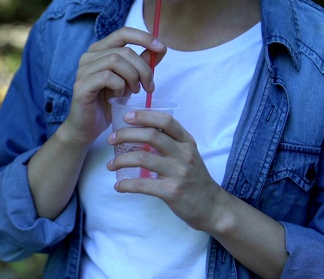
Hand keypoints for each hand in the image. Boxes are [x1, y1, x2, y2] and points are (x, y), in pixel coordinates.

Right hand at [61, 27, 166, 146]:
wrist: (88, 127)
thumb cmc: (108, 103)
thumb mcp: (130, 81)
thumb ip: (142, 64)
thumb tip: (161, 49)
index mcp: (100, 50)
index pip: (123, 32)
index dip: (144, 38)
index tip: (162, 48)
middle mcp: (89, 56)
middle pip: (124, 50)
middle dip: (143, 68)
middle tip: (149, 86)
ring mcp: (83, 69)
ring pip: (115, 61)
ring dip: (132, 77)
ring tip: (135, 91)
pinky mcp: (81, 85)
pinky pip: (107, 77)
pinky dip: (119, 86)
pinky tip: (119, 96)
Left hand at [106, 109, 225, 231]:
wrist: (212, 207)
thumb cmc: (195, 179)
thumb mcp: (188, 155)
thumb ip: (170, 142)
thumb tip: (140, 132)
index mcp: (187, 142)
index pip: (166, 121)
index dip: (144, 115)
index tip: (126, 117)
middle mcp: (184, 154)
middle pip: (151, 136)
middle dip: (125, 135)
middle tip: (111, 140)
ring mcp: (179, 173)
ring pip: (142, 158)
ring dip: (121, 160)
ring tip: (110, 165)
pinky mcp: (172, 191)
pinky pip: (142, 184)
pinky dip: (126, 184)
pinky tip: (119, 186)